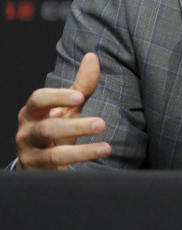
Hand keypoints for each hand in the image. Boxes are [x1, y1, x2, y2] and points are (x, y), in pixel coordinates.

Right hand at [15, 53, 111, 169]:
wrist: (38, 160)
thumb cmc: (55, 125)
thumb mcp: (68, 106)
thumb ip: (81, 85)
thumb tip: (92, 56)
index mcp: (33, 112)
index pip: (38, 99)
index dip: (57, 97)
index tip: (79, 97)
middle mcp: (27, 132)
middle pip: (46, 128)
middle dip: (75, 126)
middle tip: (101, 124)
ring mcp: (30, 155)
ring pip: (52, 155)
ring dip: (80, 152)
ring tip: (106, 148)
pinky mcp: (38, 173)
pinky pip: (56, 173)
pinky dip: (73, 170)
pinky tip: (89, 166)